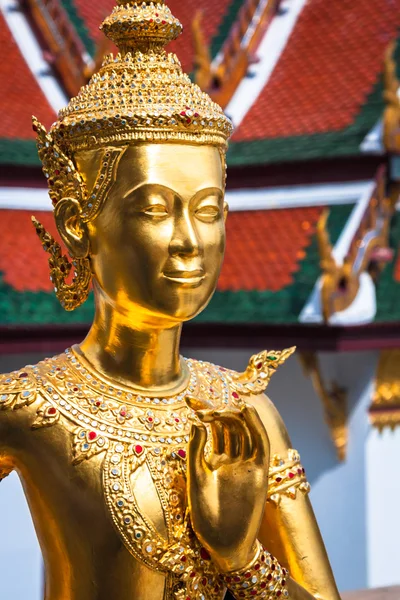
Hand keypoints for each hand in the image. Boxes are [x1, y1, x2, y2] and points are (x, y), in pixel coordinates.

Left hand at [185, 396, 269, 572]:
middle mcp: (231, 459)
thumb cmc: (206, 517)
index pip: (212, 427)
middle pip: (229, 425)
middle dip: (218, 412)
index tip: (190, 400)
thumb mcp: (195, 479)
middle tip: (204, 408)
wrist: (224, 545)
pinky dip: (256, 426)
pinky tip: (247, 411)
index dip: (203, 411)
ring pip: (244, 431)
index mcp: (214, 459)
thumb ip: (196, 451)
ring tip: (223, 405)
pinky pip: (260, 444)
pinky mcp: (260, 472)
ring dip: (235, 415)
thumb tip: (196, 421)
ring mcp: (246, 464)